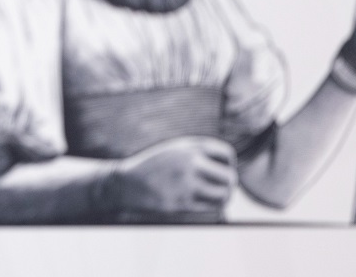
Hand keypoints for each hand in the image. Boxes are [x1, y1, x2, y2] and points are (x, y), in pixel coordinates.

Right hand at [112, 136, 236, 215]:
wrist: (126, 183)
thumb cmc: (153, 167)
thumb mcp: (174, 150)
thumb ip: (198, 153)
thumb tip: (228, 166)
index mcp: (189, 147)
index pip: (226, 154)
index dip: (228, 164)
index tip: (222, 170)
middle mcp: (190, 163)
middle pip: (229, 177)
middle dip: (229, 184)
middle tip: (223, 188)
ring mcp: (186, 184)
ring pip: (223, 195)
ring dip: (224, 198)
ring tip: (218, 198)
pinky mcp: (182, 203)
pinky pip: (211, 209)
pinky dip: (214, 208)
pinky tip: (207, 205)